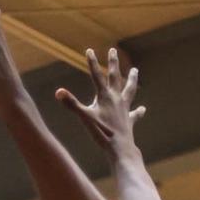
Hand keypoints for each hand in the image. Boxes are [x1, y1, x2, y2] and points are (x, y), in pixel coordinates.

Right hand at [55, 46, 144, 161]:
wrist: (120, 148)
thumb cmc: (102, 133)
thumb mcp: (84, 118)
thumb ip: (72, 104)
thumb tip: (58, 92)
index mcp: (105, 96)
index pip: (97, 76)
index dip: (92, 63)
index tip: (89, 50)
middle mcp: (117, 99)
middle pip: (115, 77)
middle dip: (113, 64)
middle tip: (113, 51)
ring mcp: (125, 109)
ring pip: (129, 90)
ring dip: (131, 79)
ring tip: (135, 70)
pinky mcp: (129, 121)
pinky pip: (135, 114)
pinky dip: (138, 111)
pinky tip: (142, 109)